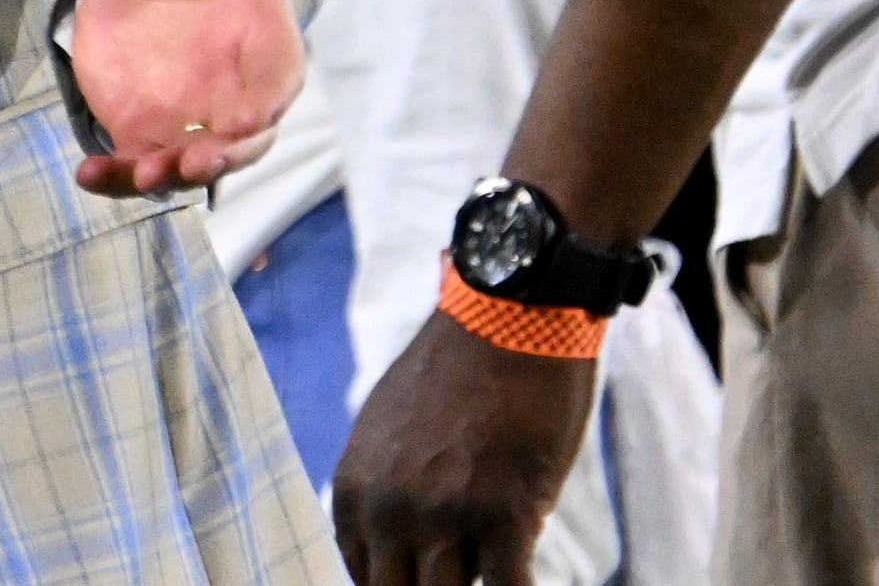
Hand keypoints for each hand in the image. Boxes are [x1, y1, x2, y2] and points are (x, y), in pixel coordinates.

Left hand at [68, 0, 323, 194]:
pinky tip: (86, 172)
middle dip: (211, 163)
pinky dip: (114, 177)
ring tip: (129, 174)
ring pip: (180, 165)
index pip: (273, 98)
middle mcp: (231, 94)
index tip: (233, 134)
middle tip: (180, 165)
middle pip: (233, 149)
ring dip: (159, 178)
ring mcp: (185, 115)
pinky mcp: (140, 123)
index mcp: (265, 49)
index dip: (256, 124)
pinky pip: (132, 163)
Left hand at [328, 309, 595, 584]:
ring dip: (474, 582)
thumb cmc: (457, 372)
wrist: (507, 319)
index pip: (363, 579)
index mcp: (354, 491)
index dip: (400, 585)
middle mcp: (390, 512)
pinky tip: (523, 578)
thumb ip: (383, 491)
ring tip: (494, 558)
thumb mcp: (387, 430)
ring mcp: (445, 518)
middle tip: (460, 570)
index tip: (425, 576)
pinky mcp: (505, 517)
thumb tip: (396, 544)